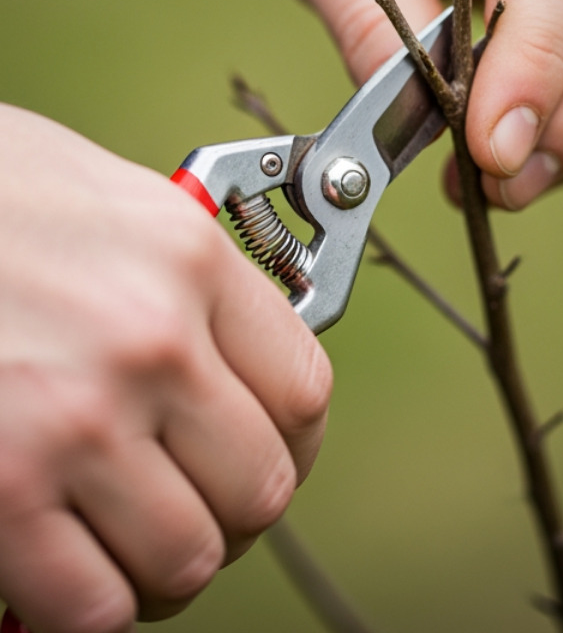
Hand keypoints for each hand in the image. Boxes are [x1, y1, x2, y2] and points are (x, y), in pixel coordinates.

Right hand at [0, 107, 330, 628]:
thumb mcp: (108, 202)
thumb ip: (184, 280)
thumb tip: (232, 355)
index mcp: (190, 263)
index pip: (302, 394)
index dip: (290, 446)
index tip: (262, 459)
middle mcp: (152, 344)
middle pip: (259, 487)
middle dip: (229, 518)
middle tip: (188, 516)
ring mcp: (77, 423)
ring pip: (185, 558)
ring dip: (163, 573)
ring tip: (126, 554)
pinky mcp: (0, 492)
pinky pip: (91, 605)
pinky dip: (90, 612)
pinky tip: (62, 579)